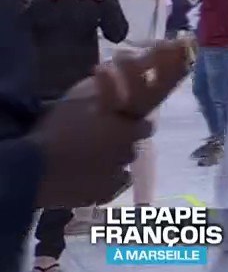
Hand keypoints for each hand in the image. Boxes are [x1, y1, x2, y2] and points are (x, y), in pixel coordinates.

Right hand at [32, 44, 188, 206]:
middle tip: (103, 138)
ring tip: (94, 158)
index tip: (124, 120)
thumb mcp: (78, 102)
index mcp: (128, 130)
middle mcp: (129, 154)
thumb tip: (112, 76)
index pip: (147, 126)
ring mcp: (117, 176)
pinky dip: (106, 181)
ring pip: (123, 166)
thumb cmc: (58, 131)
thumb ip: (100, 93)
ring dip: (114, 161)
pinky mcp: (104, 195)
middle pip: (134, 146)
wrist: (35, 169)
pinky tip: (91, 176)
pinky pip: (113, 186)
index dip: (136, 122)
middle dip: (123, 141)